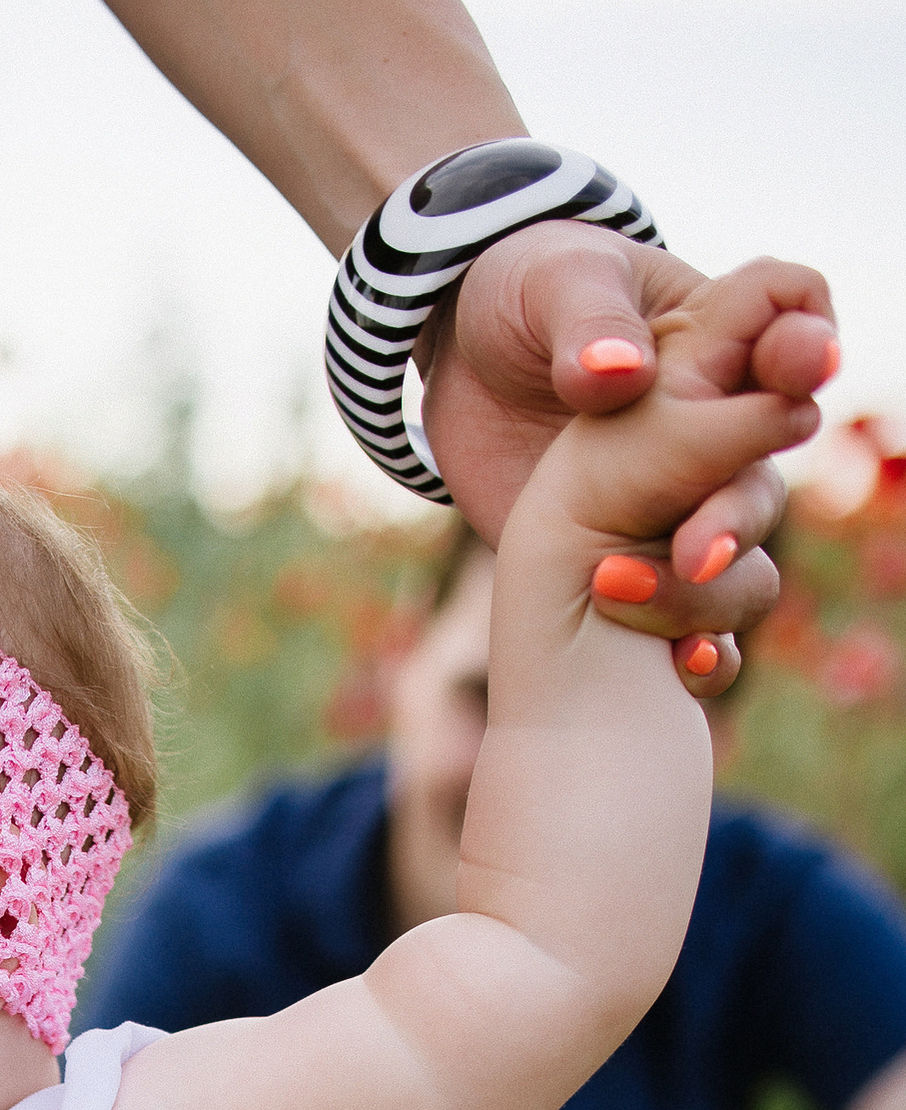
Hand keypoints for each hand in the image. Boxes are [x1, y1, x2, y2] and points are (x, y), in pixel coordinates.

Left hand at [425, 227, 838, 691]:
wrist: (463, 371)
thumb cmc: (522, 299)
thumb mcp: (551, 286)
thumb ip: (587, 322)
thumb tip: (616, 374)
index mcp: (716, 337)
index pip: (791, 329)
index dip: (804, 348)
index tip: (800, 370)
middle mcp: (719, 427)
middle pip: (765, 472)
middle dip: (735, 513)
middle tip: (696, 549)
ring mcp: (683, 501)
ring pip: (740, 557)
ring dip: (707, 590)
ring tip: (633, 596)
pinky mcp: (644, 562)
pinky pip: (697, 618)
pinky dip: (699, 644)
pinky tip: (683, 664)